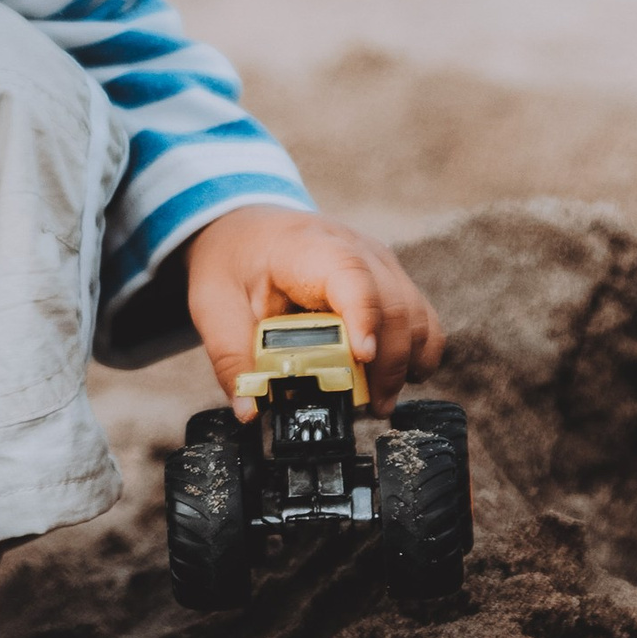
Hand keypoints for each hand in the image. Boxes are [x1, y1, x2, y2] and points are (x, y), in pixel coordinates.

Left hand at [185, 206, 443, 418]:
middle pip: (392, 303)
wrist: (247, 228)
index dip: (363, 316)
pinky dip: (417, 353)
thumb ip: (232, 359)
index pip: (349, 275)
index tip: (362, 357)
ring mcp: (379, 263)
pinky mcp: (391, 281)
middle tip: (371, 406)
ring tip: (379, 401)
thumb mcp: (214, 306)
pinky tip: (394, 379)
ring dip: (406, 363)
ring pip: (416, 314)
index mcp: (306, 249)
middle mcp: (355, 249)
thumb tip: (251, 409)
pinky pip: (421, 319)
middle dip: (388, 363)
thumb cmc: (234, 263)